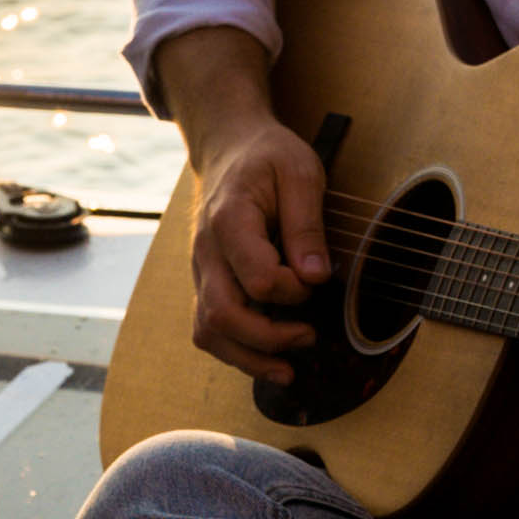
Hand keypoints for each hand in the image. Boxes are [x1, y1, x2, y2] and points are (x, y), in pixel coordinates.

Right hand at [185, 115, 336, 383]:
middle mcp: (207, 251)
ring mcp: (201, 269)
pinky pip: (208, 328)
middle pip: (223, 315)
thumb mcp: (300, 172)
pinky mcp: (206, 281)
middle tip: (309, 336)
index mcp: (230, 220)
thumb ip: (307, 224)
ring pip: (208, 330)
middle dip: (269, 339)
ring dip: (247, 358)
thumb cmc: (268, 158)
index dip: (293, 290)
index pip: (257, 278)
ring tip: (287, 369)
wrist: (229, 148)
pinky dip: (236, 350)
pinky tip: (268, 357)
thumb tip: (316, 277)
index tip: (316, 278)